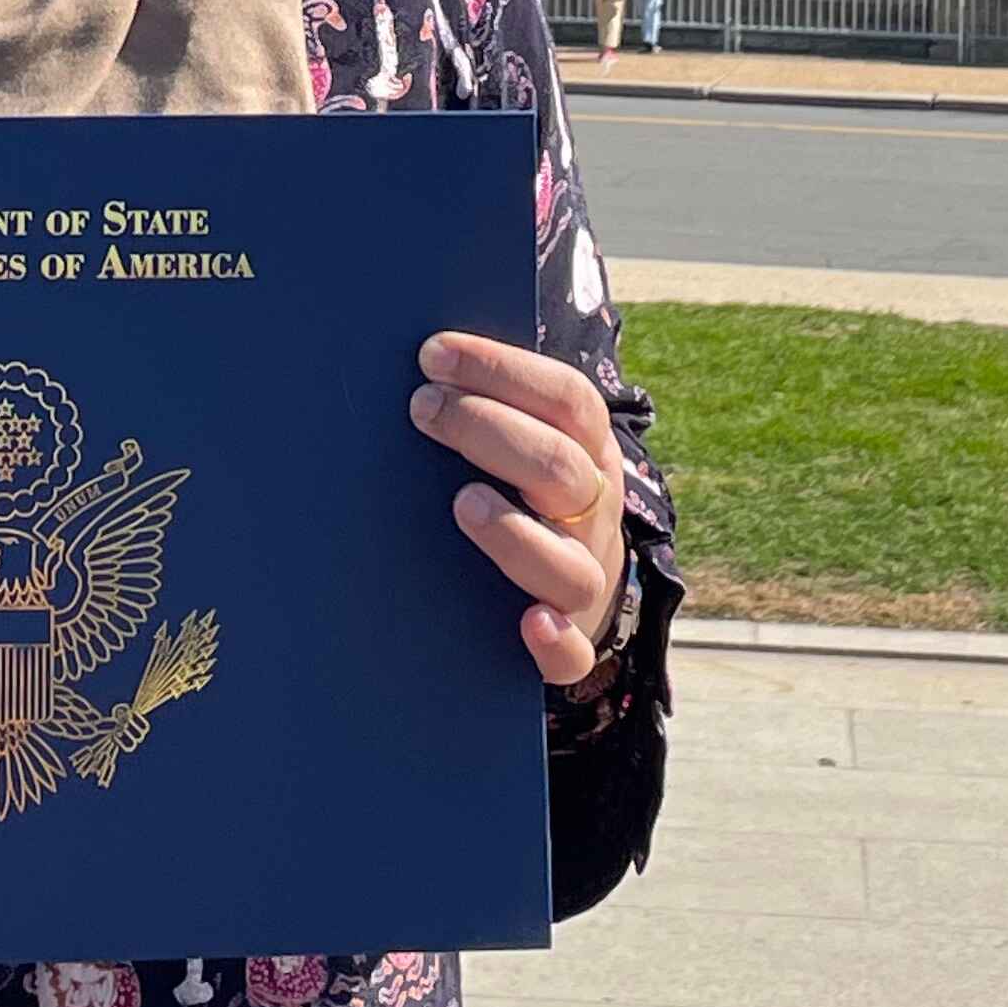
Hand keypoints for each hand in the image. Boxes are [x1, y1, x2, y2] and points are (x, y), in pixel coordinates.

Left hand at [409, 333, 629, 687]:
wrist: (575, 581)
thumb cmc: (522, 486)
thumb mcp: (526, 436)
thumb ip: (489, 401)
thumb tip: (416, 357)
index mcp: (587, 447)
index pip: (564, 397)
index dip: (501, 369)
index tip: (433, 353)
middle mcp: (592, 510)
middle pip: (560, 466)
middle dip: (489, 430)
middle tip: (423, 408)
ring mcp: (584, 577)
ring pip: (569, 565)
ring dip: (515, 533)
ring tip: (463, 503)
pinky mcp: (572, 638)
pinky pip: (574, 653)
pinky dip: (556, 642)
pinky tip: (528, 623)